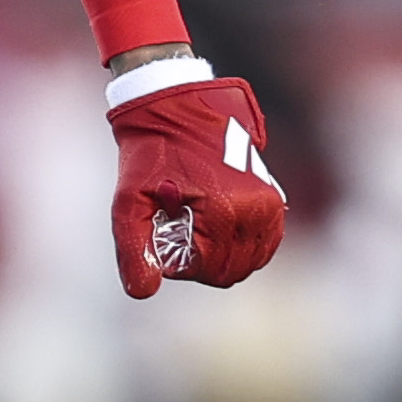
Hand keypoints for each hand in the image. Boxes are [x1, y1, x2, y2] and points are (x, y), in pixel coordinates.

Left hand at [105, 58, 285, 298]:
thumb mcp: (128, 202)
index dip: (182, 267)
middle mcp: (256, 209)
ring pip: (253, 260)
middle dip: (202, 264)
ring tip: (195, 230)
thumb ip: (133, 250)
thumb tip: (143, 293)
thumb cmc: (149, 153)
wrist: (176, 108)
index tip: (163, 239)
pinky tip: (218, 233)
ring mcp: (269, 203)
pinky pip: (267, 242)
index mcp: (225, 212)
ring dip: (224, 257)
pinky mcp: (274, 197)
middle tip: (177, 236)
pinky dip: (245, 247)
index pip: (210, 270)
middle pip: (232, 270)